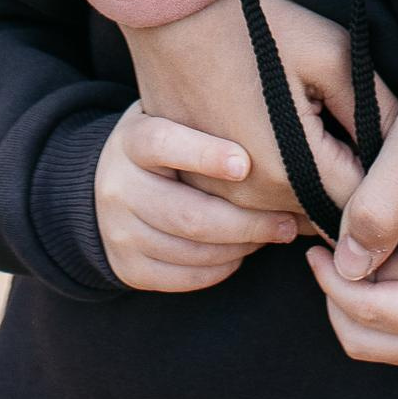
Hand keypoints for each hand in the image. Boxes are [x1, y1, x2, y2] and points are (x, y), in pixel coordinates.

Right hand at [93, 108, 302, 291]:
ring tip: (271, 235)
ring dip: (241, 247)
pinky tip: (241, 252)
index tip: (245, 165)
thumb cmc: (167, 148)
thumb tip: (281, 141)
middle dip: (247, 223)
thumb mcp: (176, 121)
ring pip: (191, 250)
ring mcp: (119, 231)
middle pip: (188, 214)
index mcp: (132, 141)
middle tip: (287, 223)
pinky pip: (184, 276)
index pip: (163, 144)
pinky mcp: (127, 267)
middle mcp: (118, 187)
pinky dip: (221, 268)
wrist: (111, 184)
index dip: (203, 155)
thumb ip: (212, 125)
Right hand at [128, 0, 387, 222]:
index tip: (393, 160)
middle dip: (346, 194)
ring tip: (320, 138)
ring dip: (307, 194)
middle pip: (322, 219)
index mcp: (292, 169)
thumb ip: (378, 112)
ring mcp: (214, 193)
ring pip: (283, 217)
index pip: (360, 211)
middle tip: (355, 140)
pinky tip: (278, 144)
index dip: (383, 189)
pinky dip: (270, 188)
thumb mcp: (334, 54)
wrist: (174, 4)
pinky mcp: (190, 182)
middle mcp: (251, 196)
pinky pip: (246, 206)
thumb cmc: (258, 22)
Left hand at [309, 177, 397, 376]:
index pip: (368, 310)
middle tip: (323, 257)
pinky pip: (395, 347)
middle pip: (360, 340)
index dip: (335, 279)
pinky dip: (374, 317)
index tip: (319, 247)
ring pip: (375, 349)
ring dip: (352, 311)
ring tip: (347, 263)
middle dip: (334, 300)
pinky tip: (380, 276)